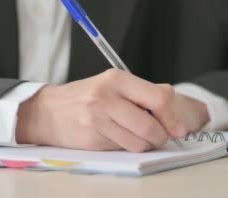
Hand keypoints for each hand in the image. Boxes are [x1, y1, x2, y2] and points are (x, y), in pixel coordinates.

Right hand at [15, 69, 208, 151]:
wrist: (49, 110)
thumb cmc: (87, 96)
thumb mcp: (114, 83)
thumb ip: (144, 92)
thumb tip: (173, 105)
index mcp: (118, 79)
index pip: (159, 98)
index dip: (173, 117)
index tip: (178, 127)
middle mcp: (107, 97)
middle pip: (150, 126)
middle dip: (160, 136)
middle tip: (159, 136)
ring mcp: (97, 119)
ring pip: (138, 143)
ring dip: (144, 145)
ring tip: (136, 136)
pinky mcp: (91, 139)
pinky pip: (122, 149)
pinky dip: (126, 147)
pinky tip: (118, 137)